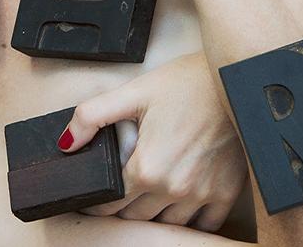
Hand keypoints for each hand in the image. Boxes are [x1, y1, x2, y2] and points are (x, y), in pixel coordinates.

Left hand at [59, 52, 246, 231]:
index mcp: (147, 168)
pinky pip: (204, 225)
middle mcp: (173, 188)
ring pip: (167, 224)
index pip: (111, 203)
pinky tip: (180, 204)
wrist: (236, 79)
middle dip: (123, 207)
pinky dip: (189, 219)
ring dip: (154, 214)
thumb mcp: (133, 92)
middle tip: (120, 192)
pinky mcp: (226, 192)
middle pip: (136, 217)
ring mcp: (201, 193)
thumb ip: (92, 117)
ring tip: (147, 196)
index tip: (96, 196)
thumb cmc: (187, 83)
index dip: (98, 201)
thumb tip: (66, 143)